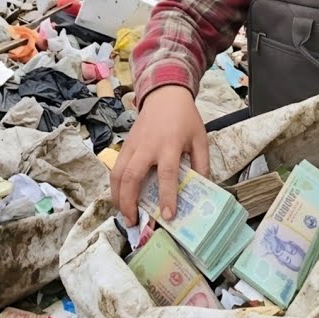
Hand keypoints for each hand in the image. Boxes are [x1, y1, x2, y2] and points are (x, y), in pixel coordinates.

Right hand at [110, 85, 207, 222]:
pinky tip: (119, 199)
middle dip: (129, 202)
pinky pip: (115, 168)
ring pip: (117, 173)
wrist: (165, 95)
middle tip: (134, 222)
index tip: (167, 216)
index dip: (167, 196)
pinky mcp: (125, 145)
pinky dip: (114, 186)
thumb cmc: (185, 119)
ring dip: (118, 197)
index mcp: (170, 145)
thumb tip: (204, 190)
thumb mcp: (200, 139)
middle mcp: (147, 146)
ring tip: (124, 215)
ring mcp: (133, 145)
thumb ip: (202, 164)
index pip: (167, 174)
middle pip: (132, 176)